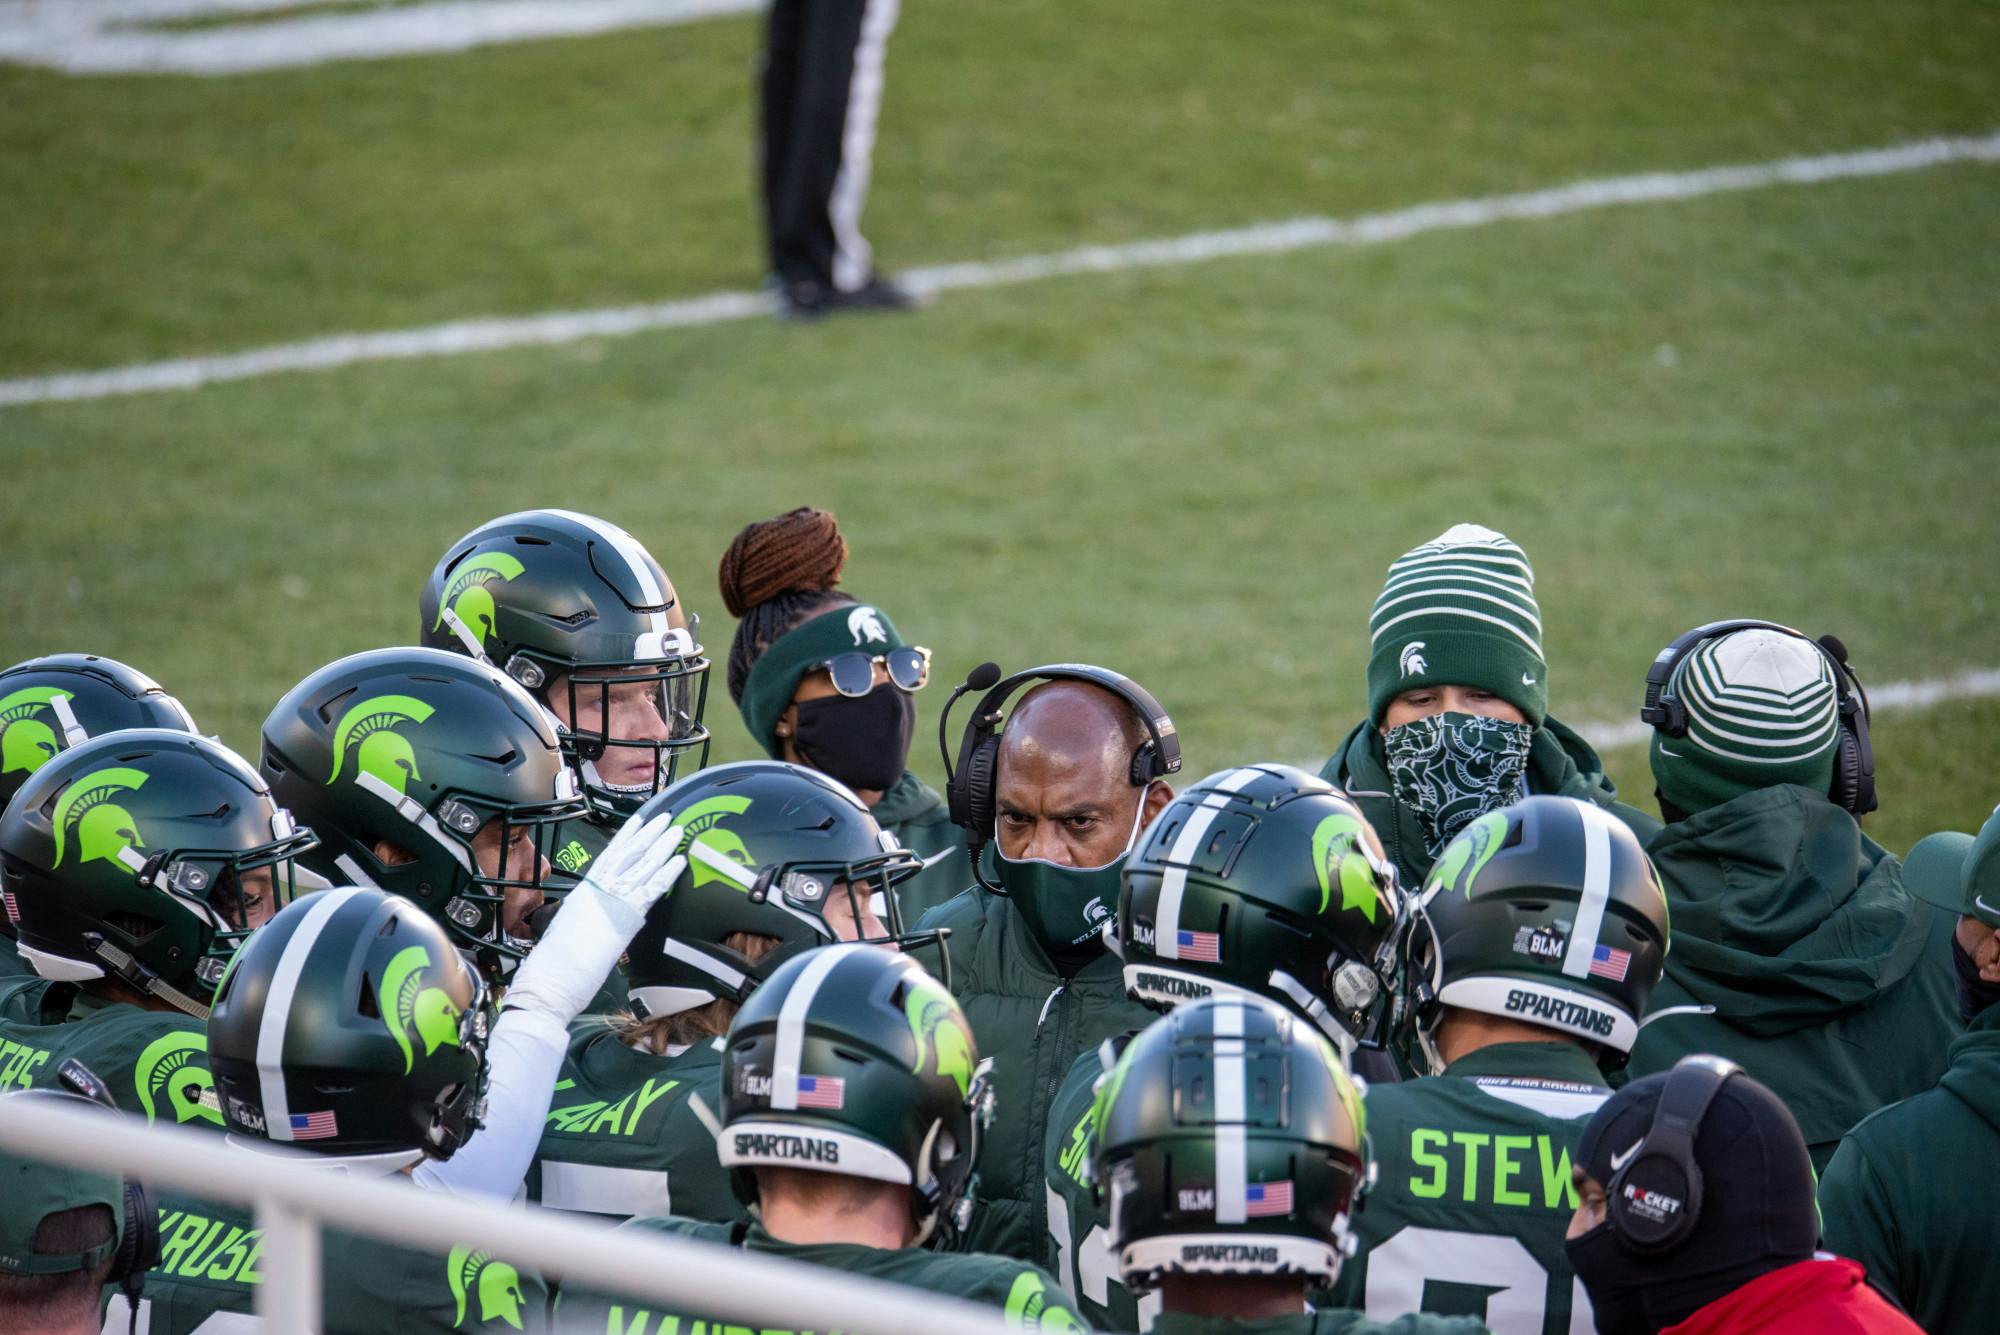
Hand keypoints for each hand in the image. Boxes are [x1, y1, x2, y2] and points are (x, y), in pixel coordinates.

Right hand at [501, 812, 684, 1021]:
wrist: (549, 979)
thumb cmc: (553, 964)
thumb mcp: (567, 927)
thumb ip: (586, 915)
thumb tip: (596, 914)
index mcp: (584, 891)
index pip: (609, 856)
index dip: (626, 836)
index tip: (639, 821)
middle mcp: (598, 890)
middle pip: (628, 854)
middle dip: (649, 834)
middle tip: (666, 818)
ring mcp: (612, 901)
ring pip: (642, 866)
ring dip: (662, 846)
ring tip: (677, 830)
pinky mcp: (625, 917)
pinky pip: (651, 890)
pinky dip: (667, 874)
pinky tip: (680, 861)